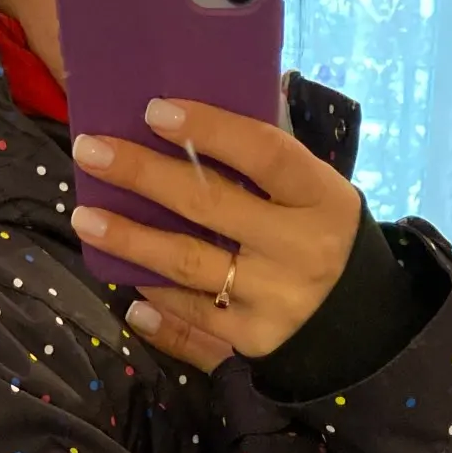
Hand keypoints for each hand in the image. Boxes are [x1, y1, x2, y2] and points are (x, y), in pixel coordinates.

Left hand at [70, 99, 362, 374]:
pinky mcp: (255, 342)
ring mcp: (276, 299)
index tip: (155, 110)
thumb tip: (196, 117)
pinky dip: (156, 300)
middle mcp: (299, 249)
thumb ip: (269, 163)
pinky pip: (192, 317)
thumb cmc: (324, 240)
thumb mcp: (317, 196)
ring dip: (131, 240)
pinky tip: (122, 279)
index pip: (264, 153)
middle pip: (210, 205)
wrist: (364, 330)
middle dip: (144, 176)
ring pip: (189, 265)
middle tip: (90, 152)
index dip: (209, 129)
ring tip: (86, 219)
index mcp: (321, 199)